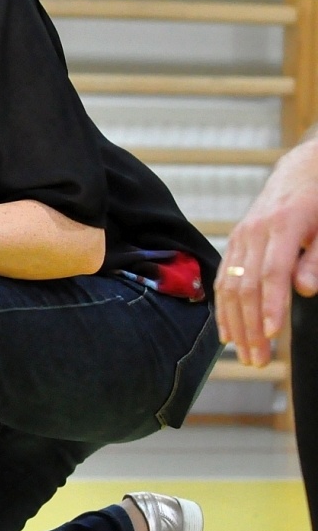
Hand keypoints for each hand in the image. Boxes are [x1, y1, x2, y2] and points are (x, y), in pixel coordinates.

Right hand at [218, 141, 317, 365]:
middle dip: (250, 326)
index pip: (272, 272)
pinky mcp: (234, 243)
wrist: (303, 170)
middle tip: (258, 359)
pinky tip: (227, 333)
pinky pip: (222, 280)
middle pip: (245, 286)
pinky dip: (223, 309)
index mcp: (282, 226)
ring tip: (244, 355)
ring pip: (229, 287)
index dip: (270, 304)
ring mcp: (240, 238)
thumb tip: (305, 290)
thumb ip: (317, 259)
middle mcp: (254, 233)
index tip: (272, 334)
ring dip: (234, 324)